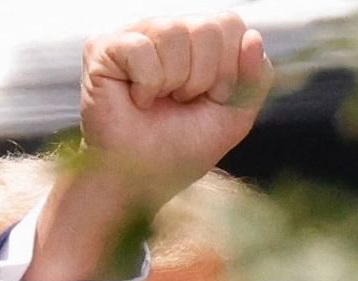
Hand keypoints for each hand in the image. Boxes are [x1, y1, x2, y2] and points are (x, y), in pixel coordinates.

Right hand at [28, 14, 272, 280]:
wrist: (140, 181)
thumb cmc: (182, 148)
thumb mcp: (234, 117)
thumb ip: (255, 78)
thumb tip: (253, 37)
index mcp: (198, 38)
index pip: (229, 23)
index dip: (228, 69)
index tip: (210, 98)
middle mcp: (166, 28)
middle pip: (206, 27)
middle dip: (202, 78)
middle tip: (180, 102)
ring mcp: (132, 34)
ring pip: (174, 33)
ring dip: (173, 82)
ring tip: (158, 101)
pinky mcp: (102, 47)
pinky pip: (142, 50)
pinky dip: (147, 85)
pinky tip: (137, 100)